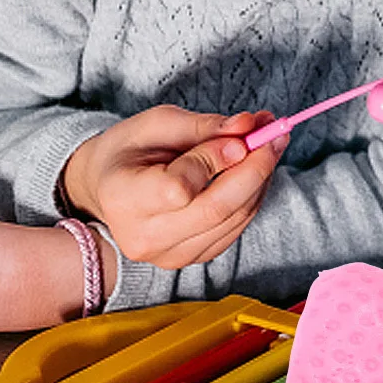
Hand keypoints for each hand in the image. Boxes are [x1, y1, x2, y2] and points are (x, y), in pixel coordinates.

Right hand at [62, 106, 285, 270]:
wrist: (107, 188)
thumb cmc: (129, 150)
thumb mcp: (157, 123)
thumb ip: (204, 127)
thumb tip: (249, 127)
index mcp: (125, 197)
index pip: (180, 188)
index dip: (216, 159)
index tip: (242, 131)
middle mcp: (144, 236)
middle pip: (216, 209)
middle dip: (256, 168)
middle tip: (276, 132)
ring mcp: (168, 255)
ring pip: (232, 220)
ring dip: (261, 179)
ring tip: (269, 142)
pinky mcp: (190, 259)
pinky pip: (234, 230)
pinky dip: (252, 197)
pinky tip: (254, 170)